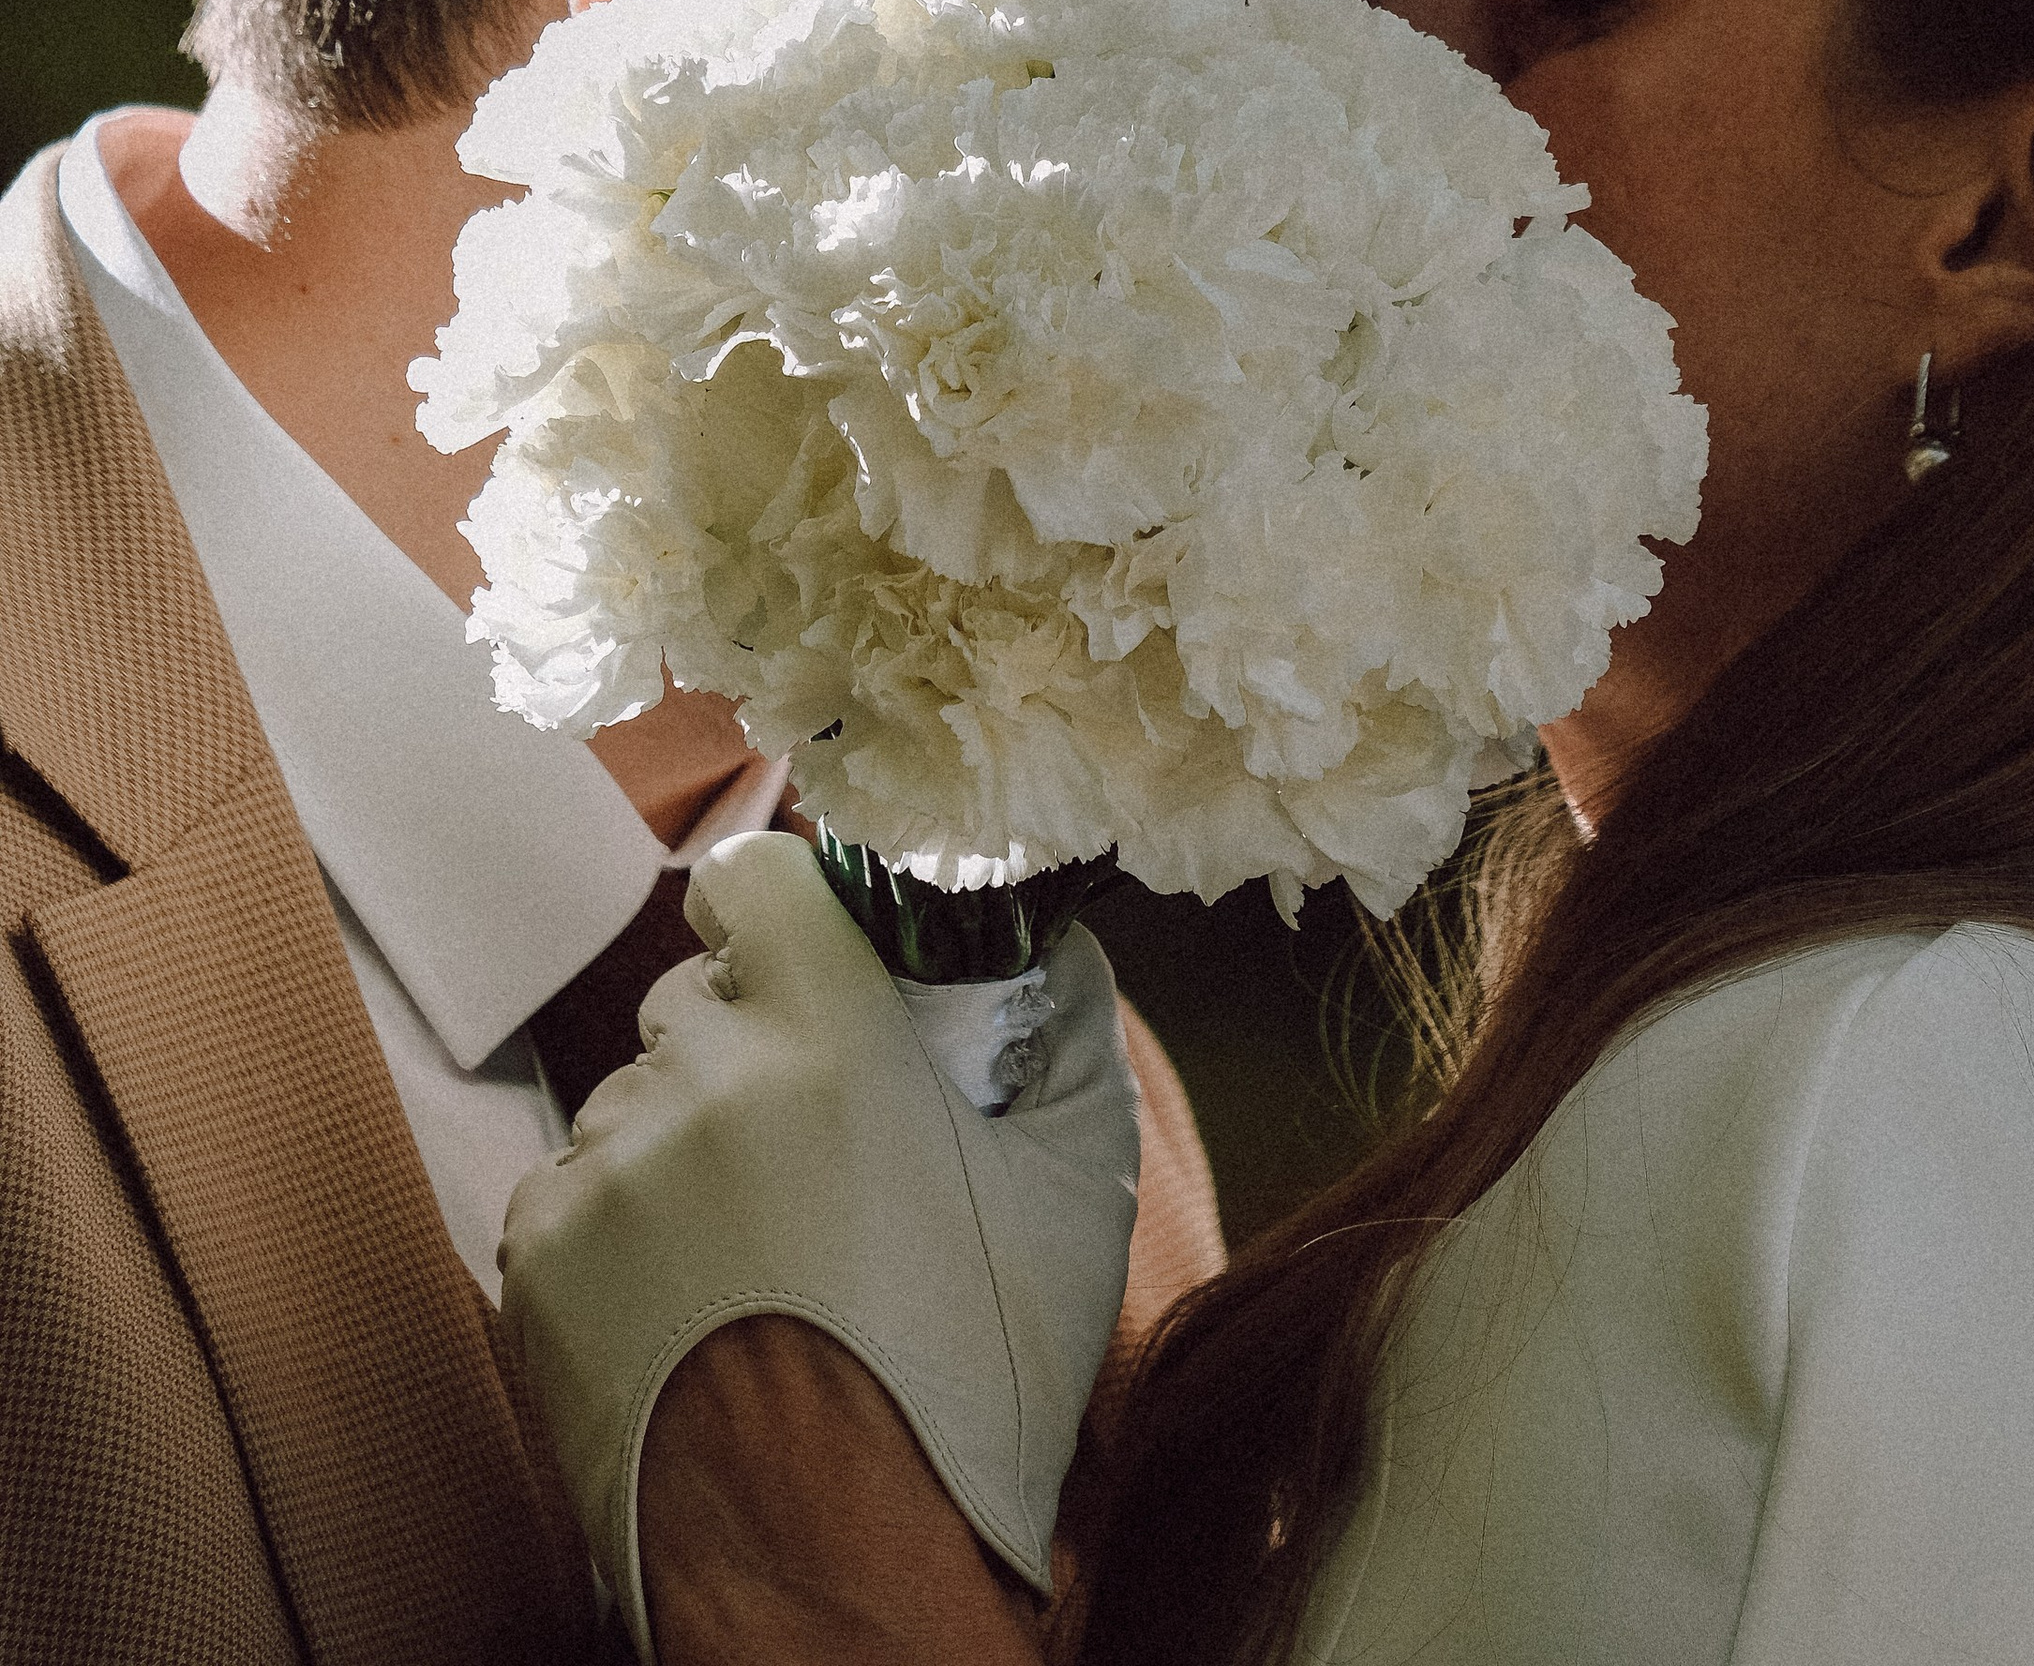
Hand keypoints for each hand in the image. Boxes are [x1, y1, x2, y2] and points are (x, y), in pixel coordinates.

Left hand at [498, 833, 1138, 1662]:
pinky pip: (575, 1194)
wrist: (839, 1577)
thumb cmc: (973, 1390)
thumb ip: (1071, 1028)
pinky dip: (625, 1230)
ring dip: (688, 1143)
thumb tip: (1049, 942)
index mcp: (826, 1038)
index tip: (810, 956)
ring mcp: (603, 1177)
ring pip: (637, 1101)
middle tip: (821, 1147)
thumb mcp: (1077, 1193)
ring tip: (763, 1255)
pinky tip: (696, 1305)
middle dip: (754, 1047)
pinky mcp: (535, 1269)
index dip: (782, 909)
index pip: (752, 876)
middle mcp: (696, 1082)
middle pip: (699, 1000)